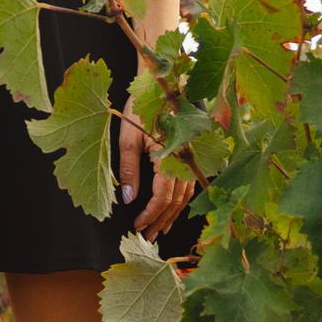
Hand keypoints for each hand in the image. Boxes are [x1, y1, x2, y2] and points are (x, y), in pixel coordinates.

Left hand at [118, 110, 193, 234]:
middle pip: (176, 201)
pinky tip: (172, 208)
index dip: (150, 214)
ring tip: (160, 228)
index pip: (163, 197)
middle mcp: (186, 161)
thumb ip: (128, 169)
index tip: (137, 225)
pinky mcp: (192, 155)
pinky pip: (190, 185)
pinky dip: (180, 201)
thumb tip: (128, 199)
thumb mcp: (128, 137)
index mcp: (170, 157)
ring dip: (173, 214)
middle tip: (148, 235)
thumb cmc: (142, 107)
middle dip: (161, 220)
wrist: (161, 85)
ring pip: (186, 196)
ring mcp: (192, 159)